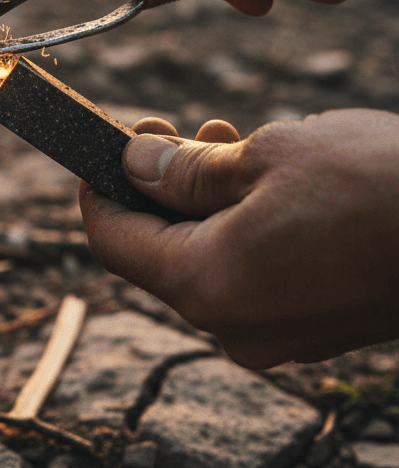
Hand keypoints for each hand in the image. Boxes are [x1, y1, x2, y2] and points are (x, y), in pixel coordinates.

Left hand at [80, 111, 398, 368]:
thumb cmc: (380, 186)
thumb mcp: (267, 155)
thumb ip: (184, 169)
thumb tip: (132, 164)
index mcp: (207, 285)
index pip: (113, 241)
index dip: (97, 190)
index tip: (102, 147)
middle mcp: (234, 326)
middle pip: (158, 252)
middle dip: (158, 188)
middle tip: (174, 131)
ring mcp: (279, 336)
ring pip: (208, 260)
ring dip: (203, 201)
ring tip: (229, 141)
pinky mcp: (316, 328)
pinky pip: (253, 276)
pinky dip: (243, 229)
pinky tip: (269, 183)